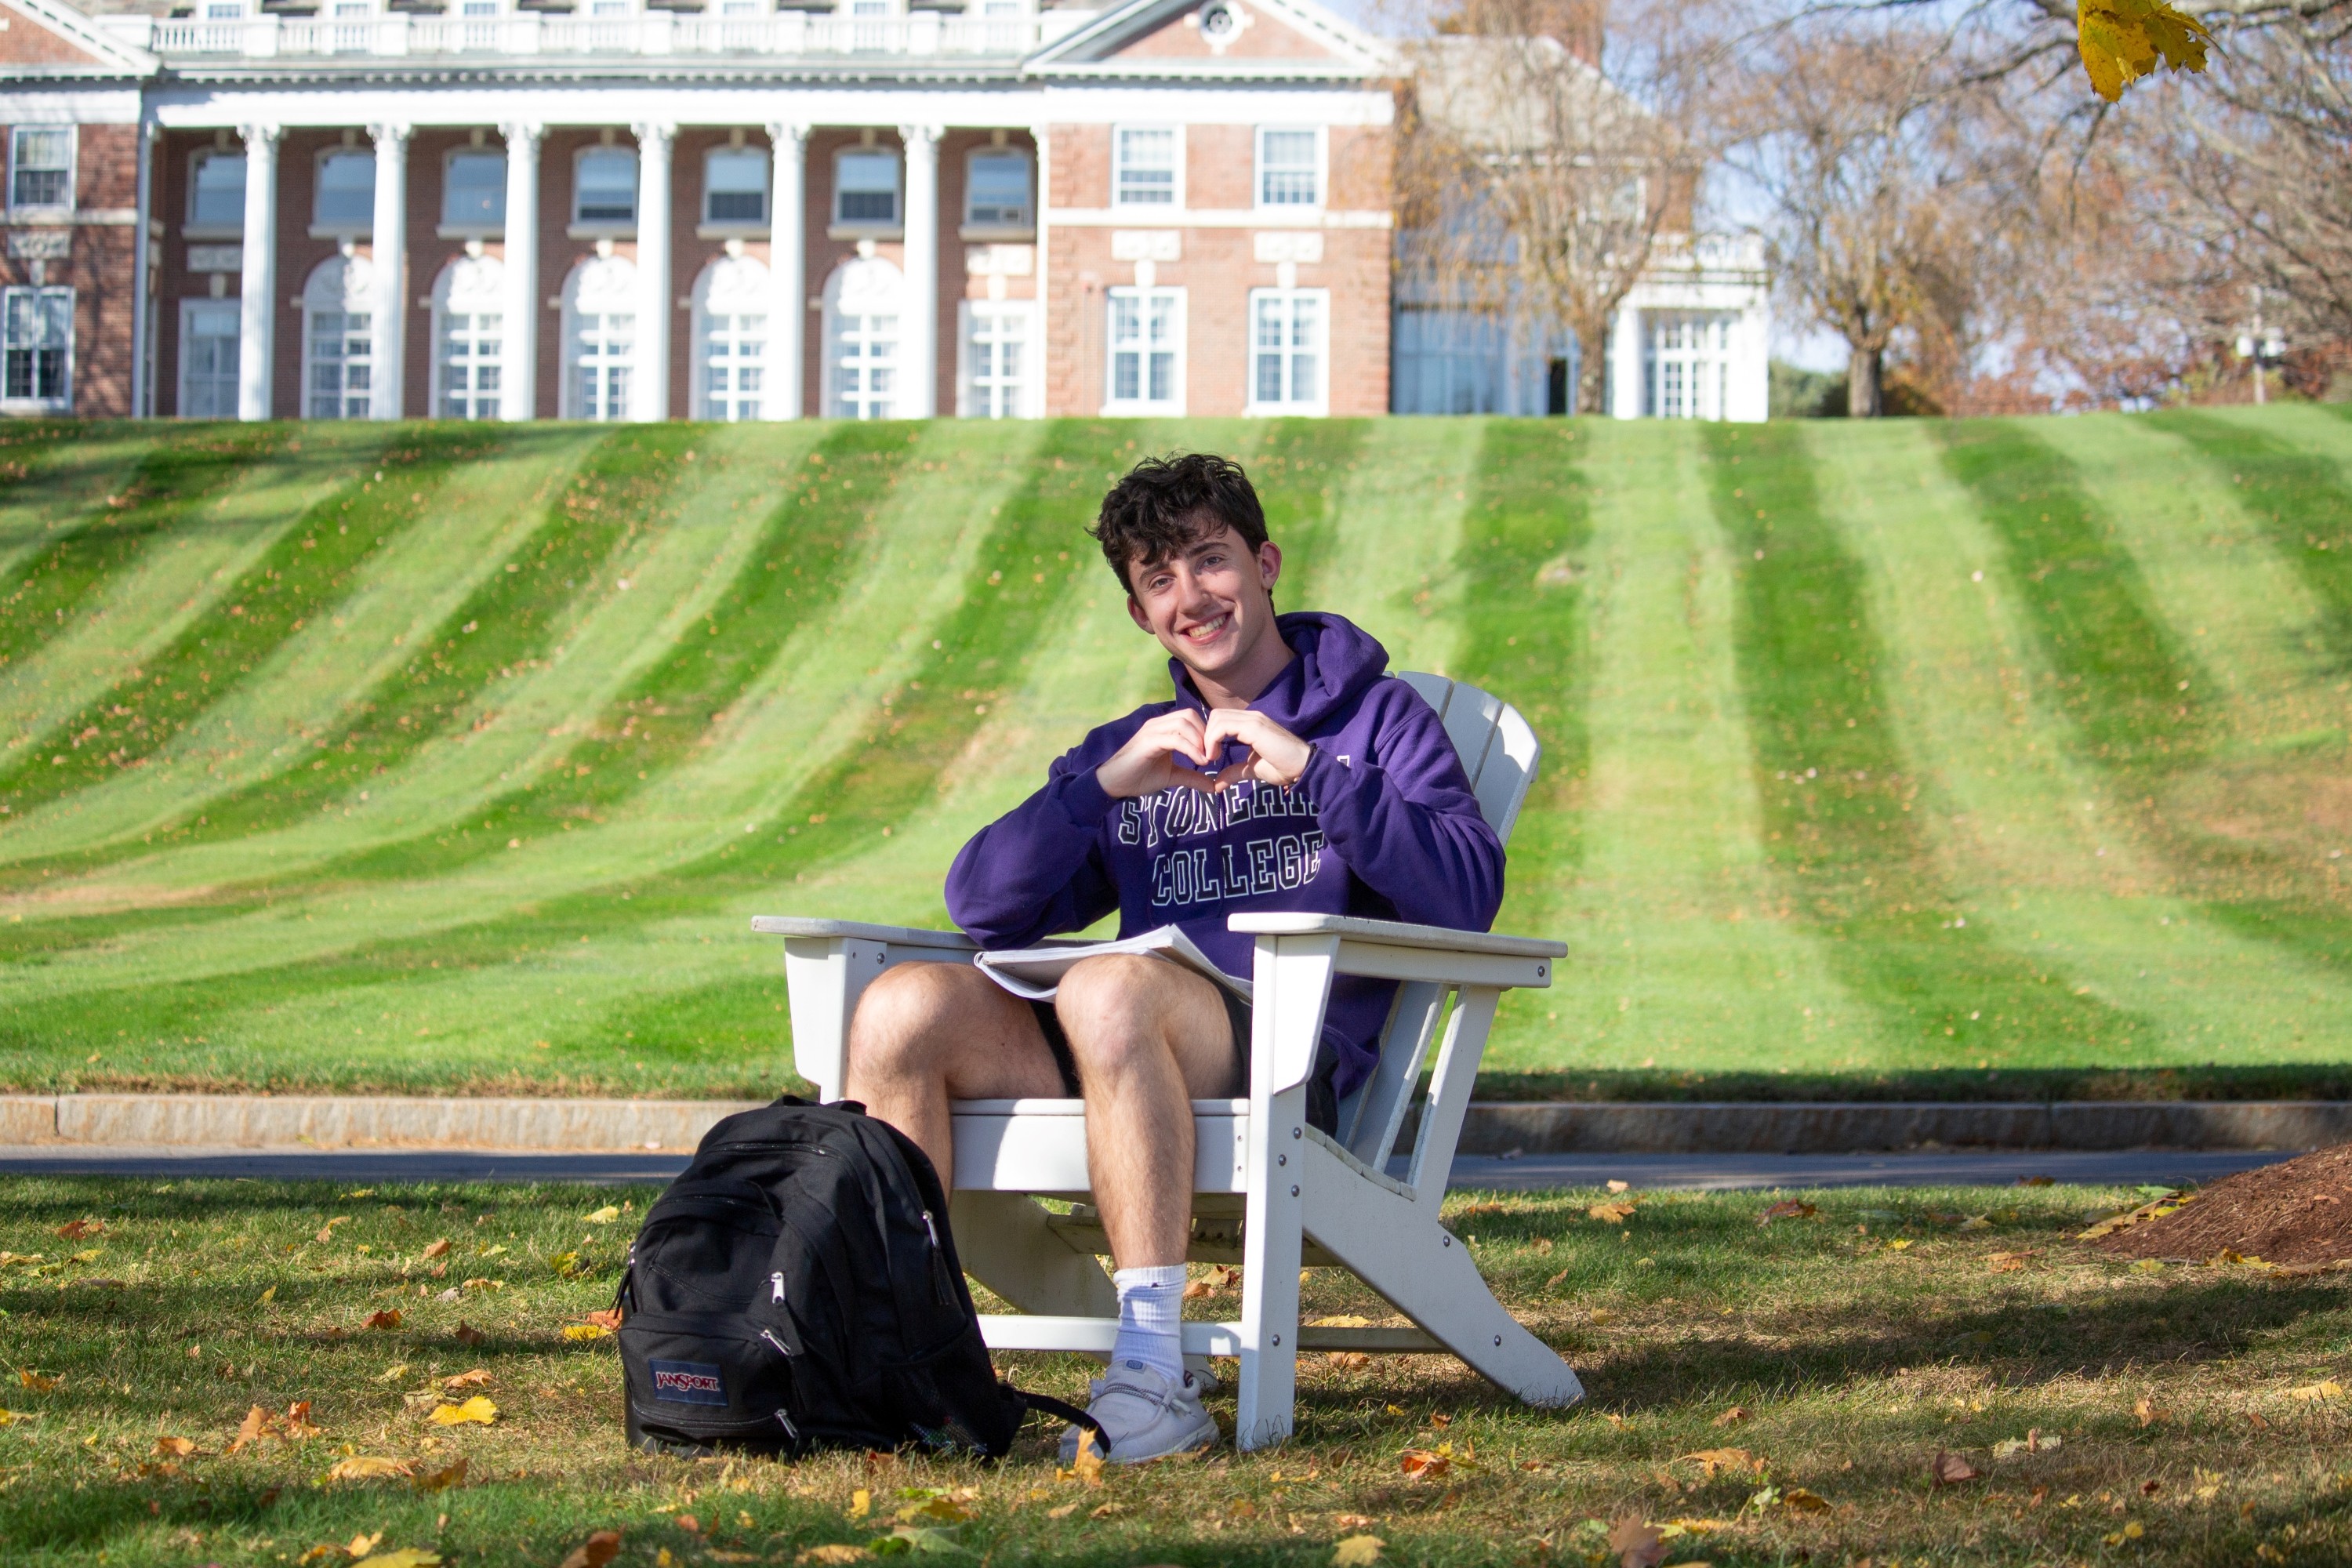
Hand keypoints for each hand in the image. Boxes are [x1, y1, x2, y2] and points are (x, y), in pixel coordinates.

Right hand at [1095, 709, 1218, 798]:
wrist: (1114, 784)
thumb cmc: (1139, 777)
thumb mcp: (1172, 776)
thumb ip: (1192, 777)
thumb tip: (1213, 786)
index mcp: (1164, 728)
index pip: (1191, 717)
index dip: (1206, 733)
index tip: (1213, 754)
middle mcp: (1158, 724)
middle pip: (1190, 715)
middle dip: (1205, 734)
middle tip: (1212, 755)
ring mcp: (1152, 731)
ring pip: (1183, 722)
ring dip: (1199, 740)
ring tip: (1206, 759)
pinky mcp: (1148, 742)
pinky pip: (1175, 739)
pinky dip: (1191, 749)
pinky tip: (1199, 762)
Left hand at [1202, 709, 1311, 790]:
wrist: (1303, 768)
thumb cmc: (1283, 768)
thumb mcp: (1252, 770)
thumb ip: (1234, 772)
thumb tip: (1217, 784)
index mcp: (1250, 724)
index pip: (1221, 719)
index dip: (1211, 736)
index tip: (1210, 757)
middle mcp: (1251, 717)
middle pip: (1216, 715)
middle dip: (1206, 735)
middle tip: (1207, 757)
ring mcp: (1253, 720)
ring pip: (1217, 718)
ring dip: (1207, 738)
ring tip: (1211, 758)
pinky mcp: (1254, 727)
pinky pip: (1223, 726)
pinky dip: (1212, 740)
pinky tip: (1215, 757)